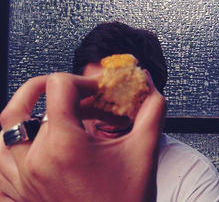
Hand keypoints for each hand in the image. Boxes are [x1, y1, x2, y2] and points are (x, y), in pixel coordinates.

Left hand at [0, 72, 165, 201]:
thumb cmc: (128, 201)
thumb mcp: (145, 150)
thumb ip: (152, 109)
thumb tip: (147, 81)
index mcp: (66, 146)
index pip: (58, 87)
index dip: (82, 80)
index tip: (98, 91)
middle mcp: (36, 161)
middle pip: (31, 103)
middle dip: (57, 90)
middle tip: (73, 90)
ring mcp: (23, 179)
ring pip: (4, 129)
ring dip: (24, 110)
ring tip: (45, 107)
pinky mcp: (21, 193)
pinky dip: (10, 141)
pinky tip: (31, 138)